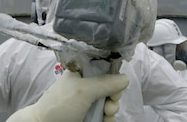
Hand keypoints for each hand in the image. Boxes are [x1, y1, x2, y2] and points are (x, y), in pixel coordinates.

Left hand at [6, 70, 129, 121]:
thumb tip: (126, 78)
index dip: (112, 77)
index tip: (116, 85)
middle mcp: (85, 88)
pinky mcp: (89, 118)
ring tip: (107, 115)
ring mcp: (87, 105)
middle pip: (109, 88)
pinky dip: (109, 119)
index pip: (103, 70)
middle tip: (110, 103)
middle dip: (114, 96)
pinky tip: (107, 121)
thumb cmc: (61, 105)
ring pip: (108, 104)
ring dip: (112, 109)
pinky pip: (105, 117)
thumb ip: (105, 82)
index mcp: (80, 74)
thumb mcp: (83, 89)